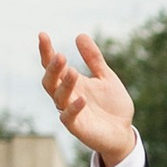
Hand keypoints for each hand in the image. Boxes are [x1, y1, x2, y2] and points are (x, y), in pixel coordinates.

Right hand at [38, 29, 138, 166]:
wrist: (123, 132)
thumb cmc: (112, 105)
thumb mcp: (106, 77)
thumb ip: (93, 59)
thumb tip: (80, 35)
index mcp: (71, 82)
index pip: (53, 65)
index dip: (46, 51)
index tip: (43, 34)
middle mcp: (67, 96)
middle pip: (50, 81)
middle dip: (52, 69)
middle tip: (60, 56)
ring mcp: (70, 112)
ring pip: (58, 97)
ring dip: (65, 84)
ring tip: (73, 71)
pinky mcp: (78, 128)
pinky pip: (69, 118)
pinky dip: (74, 108)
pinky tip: (82, 99)